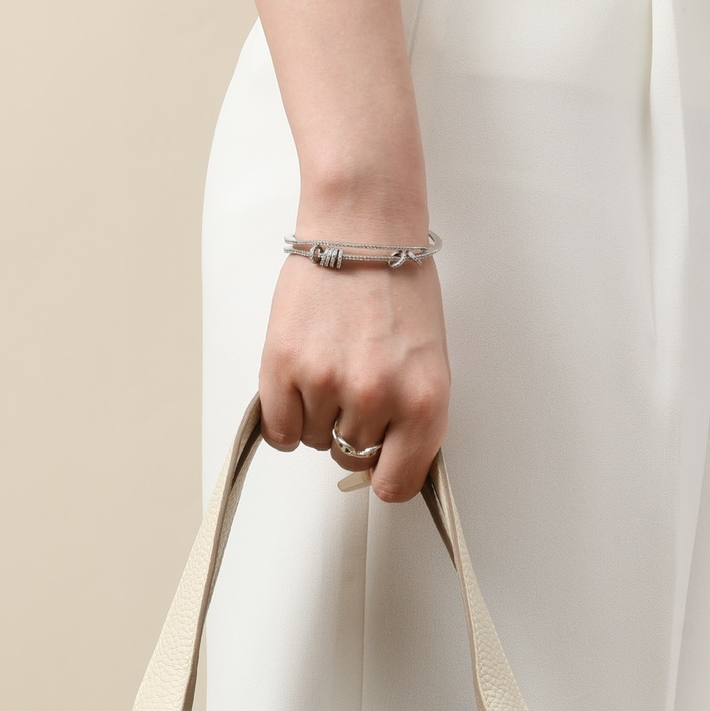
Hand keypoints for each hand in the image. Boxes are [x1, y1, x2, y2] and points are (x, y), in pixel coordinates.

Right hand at [258, 251, 450, 501]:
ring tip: (331, 363)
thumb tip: (387, 469)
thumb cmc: (398, 288)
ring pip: (314, 442)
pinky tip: (300, 377)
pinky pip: (280, 430)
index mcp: (424, 403)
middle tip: (355, 383)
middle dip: (351, 432)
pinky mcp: (284, 366)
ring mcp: (327, 383)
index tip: (379, 461)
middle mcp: (377, 398)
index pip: (396, 485)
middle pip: (351, 461)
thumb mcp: (429, 364)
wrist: (362, 225)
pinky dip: (286, 414)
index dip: (384, 474)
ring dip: (318, 414)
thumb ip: (412, 422)